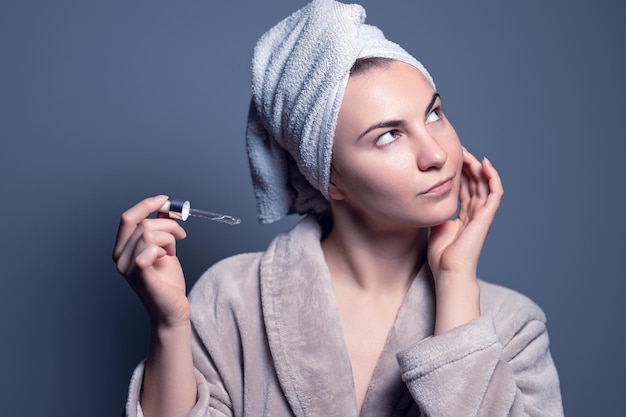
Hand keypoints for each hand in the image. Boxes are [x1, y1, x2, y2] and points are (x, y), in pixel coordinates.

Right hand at [113, 195, 189, 327]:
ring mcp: (128, 269)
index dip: (146, 205)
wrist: (172, 309)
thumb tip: (165, 207)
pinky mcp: (141, 278)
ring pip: (149, 235)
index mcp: (122, 249)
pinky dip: (162, 250)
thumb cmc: (167, 281)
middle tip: (181, 234)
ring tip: (172, 251)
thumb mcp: (164, 247)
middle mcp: (120, 258)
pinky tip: (166, 258)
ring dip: (169, 238)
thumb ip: (161, 228)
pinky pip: (147, 252)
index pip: (127, 218)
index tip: (165, 200)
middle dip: (168, 225)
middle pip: (143, 225)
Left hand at [428, 148, 502, 279]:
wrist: (448, 270)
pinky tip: (485, 164)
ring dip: (477, 167)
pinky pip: (495, 193)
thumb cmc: (441, 255)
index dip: (459, 173)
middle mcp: (475, 213)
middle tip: (457, 150)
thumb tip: (431, 195)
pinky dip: (492, 177)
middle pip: (475, 183)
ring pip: (484, 184)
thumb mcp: (435, 225)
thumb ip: (438, 210)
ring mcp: (482, 215)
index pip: (464, 188)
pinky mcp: (487, 217)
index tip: (449, 160)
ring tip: (468, 153)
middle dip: (467, 166)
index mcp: (464, 216)